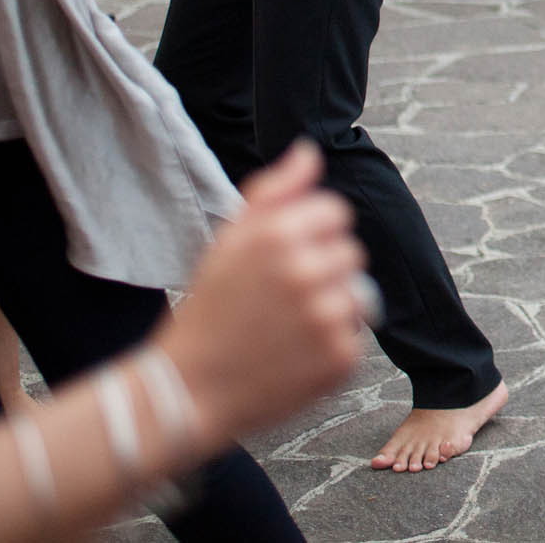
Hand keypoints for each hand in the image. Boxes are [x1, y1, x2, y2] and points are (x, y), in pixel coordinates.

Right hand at [156, 141, 366, 448]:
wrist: (186, 391)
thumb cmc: (208, 310)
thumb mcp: (228, 239)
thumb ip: (274, 190)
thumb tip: (310, 151)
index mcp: (277, 233)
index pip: (336, 213)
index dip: (311, 236)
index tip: (284, 260)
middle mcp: (306, 270)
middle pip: (351, 252)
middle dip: (323, 270)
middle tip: (281, 299)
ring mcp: (326, 316)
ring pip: (358, 293)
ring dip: (331, 307)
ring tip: (287, 327)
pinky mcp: (340, 357)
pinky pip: (355, 337)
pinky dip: (331, 346)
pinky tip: (293, 355)